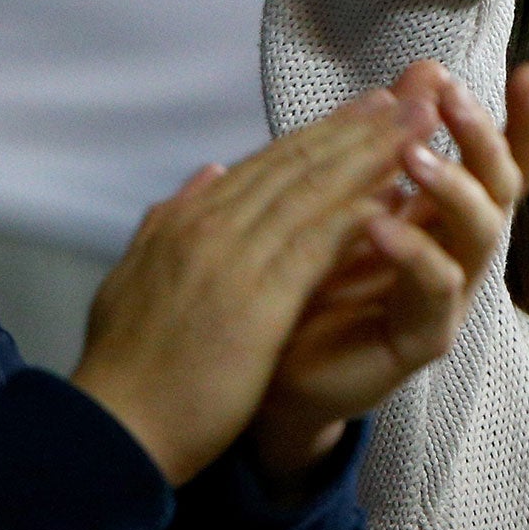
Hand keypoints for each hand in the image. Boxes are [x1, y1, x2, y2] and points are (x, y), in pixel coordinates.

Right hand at [69, 90, 425, 483]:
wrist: (110, 431)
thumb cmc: (127, 366)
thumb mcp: (134, 277)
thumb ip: (171, 220)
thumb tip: (206, 172)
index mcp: (187, 221)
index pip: (269, 163)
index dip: (324, 131)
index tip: (369, 106)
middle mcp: (211, 227)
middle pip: (299, 163)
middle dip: (360, 127)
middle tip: (411, 98)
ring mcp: (233, 260)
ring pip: (314, 191)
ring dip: (373, 154)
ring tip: (419, 126)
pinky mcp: (256, 301)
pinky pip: (317, 244)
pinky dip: (357, 213)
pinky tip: (397, 194)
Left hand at [249, 63, 528, 481]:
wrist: (275, 370)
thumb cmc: (319, 276)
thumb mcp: (352, 194)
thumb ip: (390, 136)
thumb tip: (426, 67)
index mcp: (452, 210)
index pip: (510, 159)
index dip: (528, 120)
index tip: (527, 72)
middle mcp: (464, 247)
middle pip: (503, 185)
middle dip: (483, 136)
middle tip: (451, 99)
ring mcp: (452, 293)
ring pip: (482, 232)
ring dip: (453, 186)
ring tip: (414, 156)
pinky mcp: (426, 336)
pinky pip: (438, 288)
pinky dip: (413, 251)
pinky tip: (378, 223)